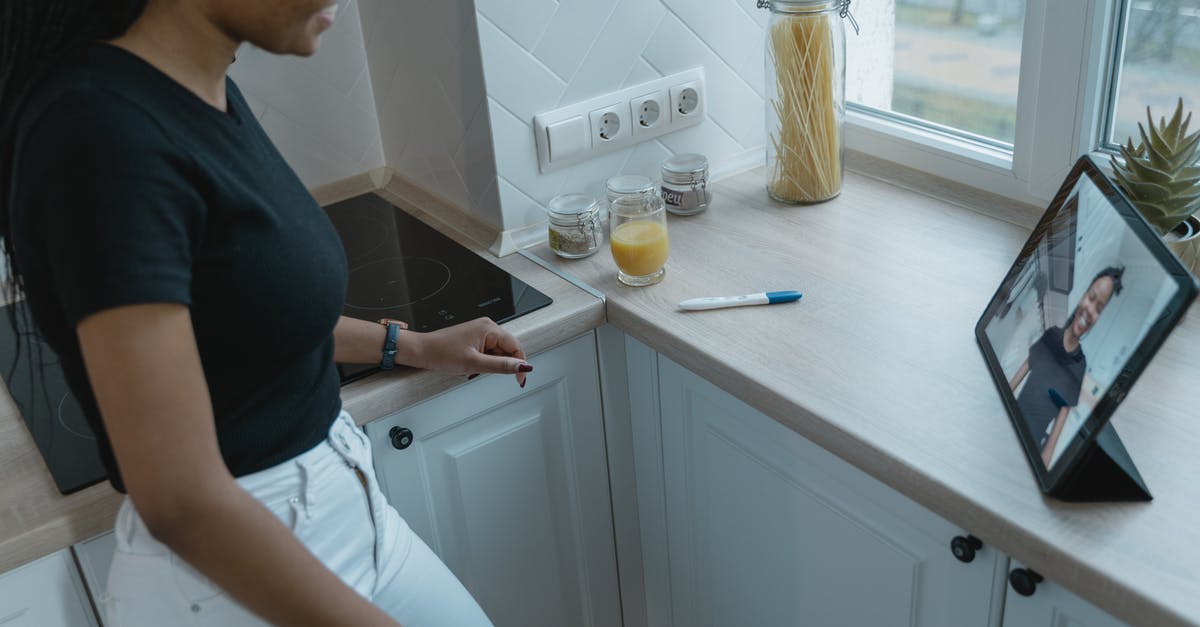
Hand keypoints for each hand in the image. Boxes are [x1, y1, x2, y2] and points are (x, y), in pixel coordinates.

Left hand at [399, 317, 531, 386]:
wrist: (422, 351)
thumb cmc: (441, 352)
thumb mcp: (474, 363)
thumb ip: (501, 365)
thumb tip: (522, 366)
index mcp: (489, 328)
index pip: (516, 347)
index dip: (519, 364)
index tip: (519, 378)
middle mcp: (487, 327)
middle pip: (508, 350)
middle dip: (500, 364)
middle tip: (484, 372)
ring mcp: (480, 332)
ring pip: (497, 353)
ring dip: (490, 365)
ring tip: (472, 367)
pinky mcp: (475, 338)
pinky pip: (488, 352)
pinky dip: (483, 362)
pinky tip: (470, 365)